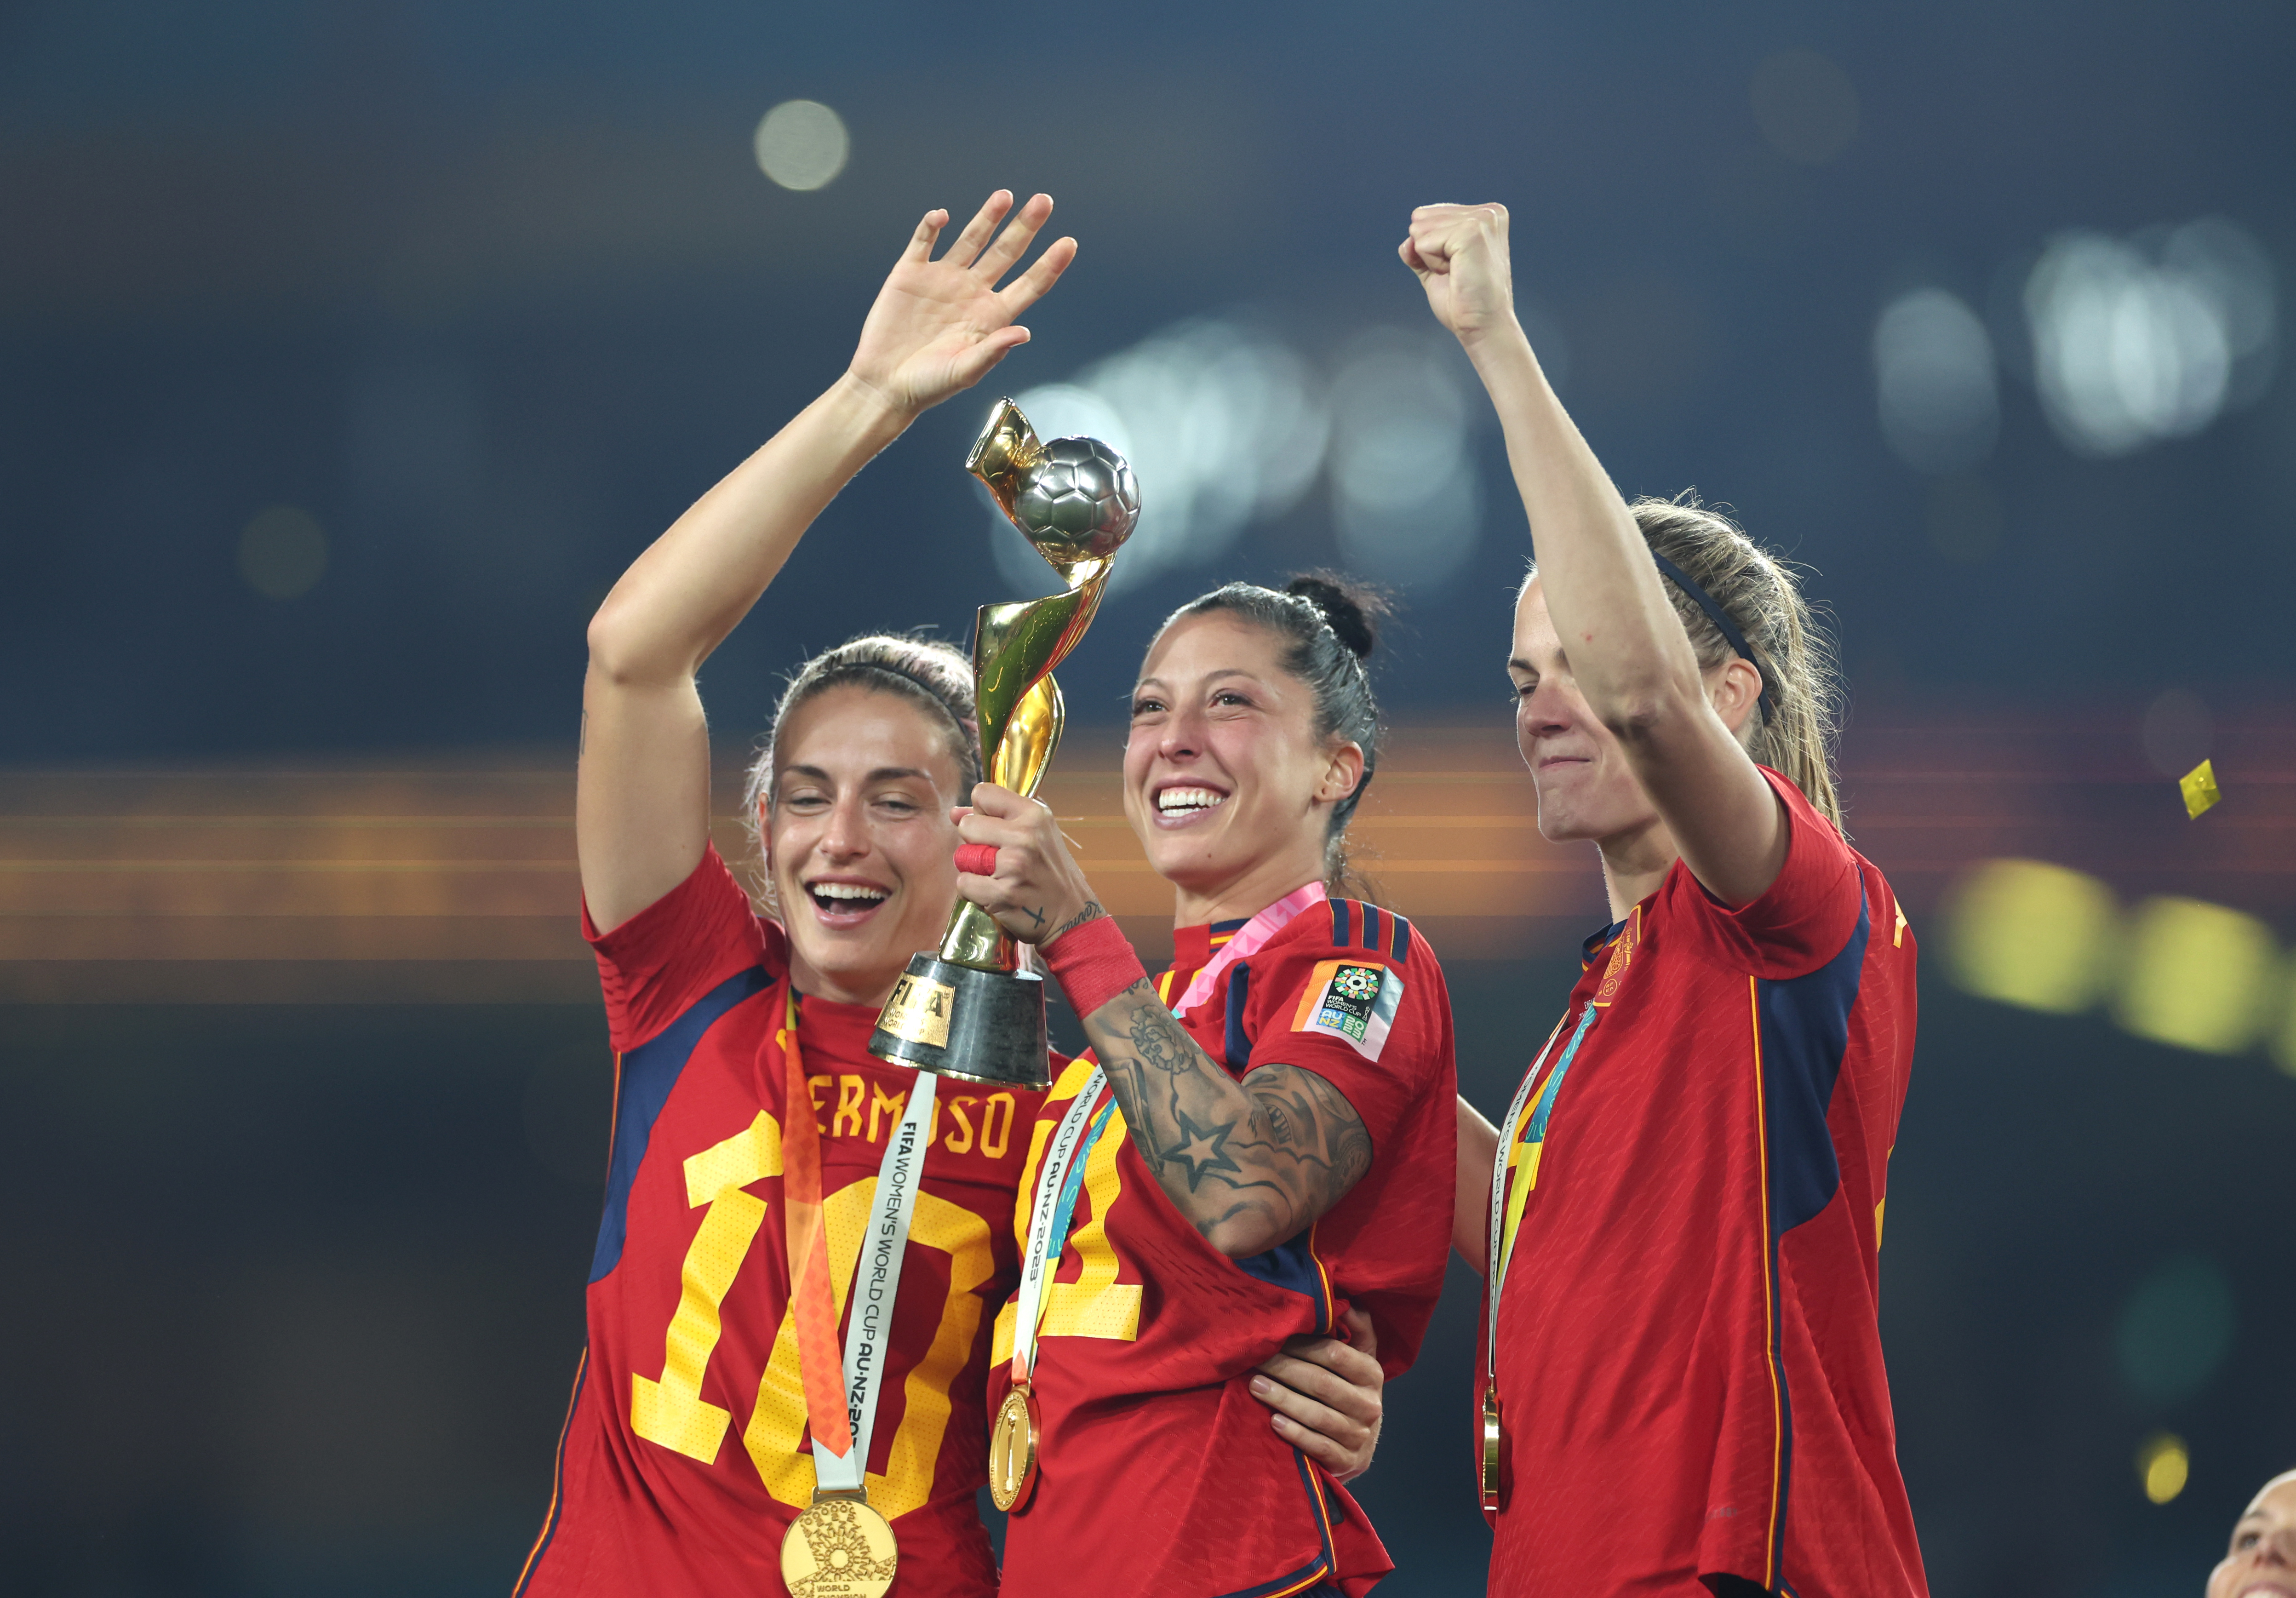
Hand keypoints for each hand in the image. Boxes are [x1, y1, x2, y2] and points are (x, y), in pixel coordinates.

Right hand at [847, 191, 1076, 416]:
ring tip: (1004, 196)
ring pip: (972, 240)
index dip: (1049, 264)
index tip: (1069, 243)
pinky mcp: (911, 274)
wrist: (884, 384)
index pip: (1029, 284)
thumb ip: (993, 350)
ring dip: (988, 217)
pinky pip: (924, 242)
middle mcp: (972, 292)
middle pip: (1006, 253)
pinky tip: (942, 217)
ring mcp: (943, 280)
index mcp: (992, 316)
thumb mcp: (964, 372)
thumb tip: (1024, 332)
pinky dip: (931, 227)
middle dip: (1025, 227)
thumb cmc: (928, 385)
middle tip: (1044, 201)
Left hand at [953, 782, 1095, 945]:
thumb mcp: (1037, 833)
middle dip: (974, 843)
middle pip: (967, 825)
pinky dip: (973, 891)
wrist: (1071, 915)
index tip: (993, 828)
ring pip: (963, 855)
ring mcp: (1014, 865)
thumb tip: (955, 813)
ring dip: (973, 868)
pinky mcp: (1003, 893)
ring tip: (998, 876)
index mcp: (1034, 814)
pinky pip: (964, 883)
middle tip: (996, 858)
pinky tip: (994, 893)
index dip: (980, 811)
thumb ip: (998, 817)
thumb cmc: (1050, 873)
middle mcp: (1025, 836)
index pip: (983, 793)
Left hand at [1248, 1306, 1382, 1481]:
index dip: (1302, 1345)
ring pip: (1318, 1415)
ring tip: (1255, 1386)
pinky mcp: (1348, 1462)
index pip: (1335, 1354)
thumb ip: (1356, 1329)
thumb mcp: (1358, 1359)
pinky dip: (1295, 1433)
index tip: (1273, 1338)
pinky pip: (1318, 1446)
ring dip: (1283, 1399)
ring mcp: (1361, 1436)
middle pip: (1322, 1383)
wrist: (1357, 1444)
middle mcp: (1371, 1405)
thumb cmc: (1348, 1391)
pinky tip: (1273, 1421)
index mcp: (1372, 1374)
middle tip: (1255, 1361)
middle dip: (1284, 1370)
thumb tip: (1347, 1303)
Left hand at [1399, 202, 1517, 346]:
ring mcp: (1481, 220)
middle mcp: (1487, 212)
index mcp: (1484, 215)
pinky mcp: (1471, 232)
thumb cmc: (1464, 301)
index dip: (1432, 247)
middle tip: (1456, 273)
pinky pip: (1424, 243)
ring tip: (1457, 273)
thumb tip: (1406, 243)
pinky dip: (1432, 264)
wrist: (1482, 325)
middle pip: (1422, 218)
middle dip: (1430, 251)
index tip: (1457, 267)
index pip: (1428, 215)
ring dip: (1431, 259)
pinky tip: (1455, 274)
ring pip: (1421, 230)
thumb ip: (1418, 249)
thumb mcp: (1435, 267)